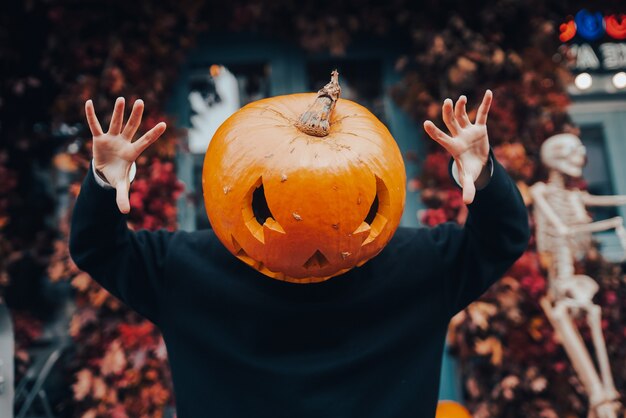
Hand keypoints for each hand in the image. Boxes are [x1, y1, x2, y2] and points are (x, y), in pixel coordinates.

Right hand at [85, 97, 165, 212]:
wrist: (106, 171)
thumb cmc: (117, 175)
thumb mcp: (120, 186)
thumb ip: (123, 196)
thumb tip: (124, 212)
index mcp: (132, 152)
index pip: (145, 142)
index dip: (154, 134)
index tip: (164, 125)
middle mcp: (124, 142)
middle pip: (132, 127)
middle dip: (135, 115)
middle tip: (141, 101)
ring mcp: (112, 139)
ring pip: (116, 122)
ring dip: (118, 111)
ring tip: (121, 98)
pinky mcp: (99, 138)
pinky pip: (95, 125)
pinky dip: (90, 115)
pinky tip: (88, 102)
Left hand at [423, 90, 492, 203]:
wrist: (478, 163)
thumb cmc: (469, 169)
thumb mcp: (469, 178)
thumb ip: (468, 188)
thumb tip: (469, 203)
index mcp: (453, 147)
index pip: (441, 138)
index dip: (434, 131)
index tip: (426, 123)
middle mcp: (458, 136)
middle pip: (450, 122)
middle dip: (447, 113)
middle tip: (446, 103)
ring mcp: (468, 130)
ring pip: (462, 115)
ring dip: (461, 106)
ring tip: (460, 98)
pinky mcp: (480, 128)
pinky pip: (482, 114)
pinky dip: (485, 104)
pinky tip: (489, 93)